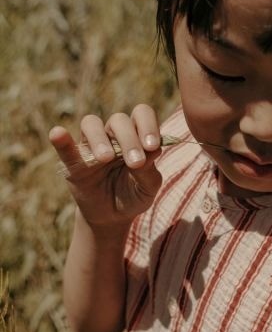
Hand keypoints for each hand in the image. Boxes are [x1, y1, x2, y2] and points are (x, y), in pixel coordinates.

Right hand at [49, 104, 162, 229]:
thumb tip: (153, 151)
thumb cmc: (133, 196)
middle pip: (118, 120)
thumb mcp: (147, 188)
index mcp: (136, 136)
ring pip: (91, 123)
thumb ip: (149, 171)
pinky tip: (58, 133)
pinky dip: (61, 139)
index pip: (141, 114)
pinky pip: (64, 146)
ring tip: (106, 158)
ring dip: (100, 139)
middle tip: (134, 162)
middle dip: (129, 140)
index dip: (148, 125)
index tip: (152, 146)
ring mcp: (91, 145)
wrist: (113, 216)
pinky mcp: (72, 162)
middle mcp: (113, 135)